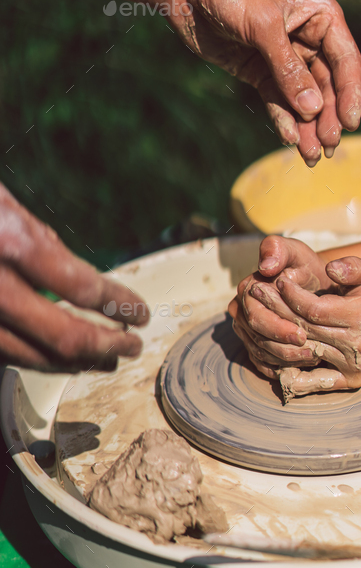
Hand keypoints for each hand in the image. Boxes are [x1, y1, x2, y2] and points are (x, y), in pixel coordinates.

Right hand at [0, 185, 148, 371]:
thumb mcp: (1, 204)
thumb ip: (41, 240)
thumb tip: (83, 280)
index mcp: (10, 244)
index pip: (83, 287)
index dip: (120, 304)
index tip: (141, 311)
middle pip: (64, 336)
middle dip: (107, 346)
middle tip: (133, 345)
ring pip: (32, 357)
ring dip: (77, 362)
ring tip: (106, 358)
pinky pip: (5, 354)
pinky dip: (38, 359)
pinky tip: (59, 357)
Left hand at [163, 0, 360, 164]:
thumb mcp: (264, 26)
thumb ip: (288, 69)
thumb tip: (312, 109)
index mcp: (320, 16)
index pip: (345, 61)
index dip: (350, 94)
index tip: (351, 124)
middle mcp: (307, 37)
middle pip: (326, 86)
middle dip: (327, 117)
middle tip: (328, 148)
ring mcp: (282, 57)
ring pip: (302, 98)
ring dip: (307, 126)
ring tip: (310, 156)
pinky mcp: (259, 71)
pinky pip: (277, 100)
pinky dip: (283, 119)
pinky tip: (289, 138)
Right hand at [228, 236, 332, 375]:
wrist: (313, 283)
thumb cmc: (305, 267)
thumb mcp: (296, 252)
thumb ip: (279, 250)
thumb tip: (266, 266)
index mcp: (247, 290)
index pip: (255, 316)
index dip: (278, 328)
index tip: (303, 334)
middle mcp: (241, 311)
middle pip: (257, 338)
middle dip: (284, 347)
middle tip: (312, 352)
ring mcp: (246, 331)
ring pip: (261, 353)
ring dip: (286, 360)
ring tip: (313, 359)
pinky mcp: (255, 345)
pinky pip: (264, 363)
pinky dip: (282, 367)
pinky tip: (304, 366)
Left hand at [232, 255, 360, 395]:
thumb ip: (352, 267)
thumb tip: (331, 269)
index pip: (314, 309)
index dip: (292, 296)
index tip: (277, 282)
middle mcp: (358, 344)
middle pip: (305, 330)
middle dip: (277, 310)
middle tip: (257, 293)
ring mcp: (353, 365)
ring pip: (304, 352)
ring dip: (277, 337)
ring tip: (258, 318)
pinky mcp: (349, 380)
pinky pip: (312, 380)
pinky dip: (290, 372)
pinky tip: (272, 354)